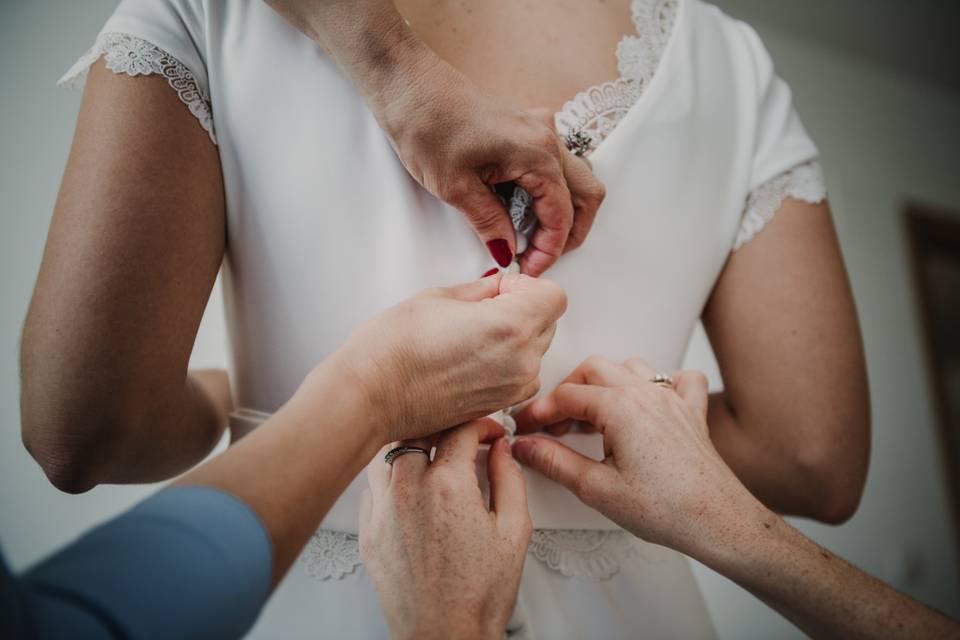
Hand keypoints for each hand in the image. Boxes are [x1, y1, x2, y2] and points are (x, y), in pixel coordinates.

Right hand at [325, 273, 565, 444]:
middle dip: (523, 308)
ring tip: (472, 335)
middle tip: (482, 307)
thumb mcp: (439, 298)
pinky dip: (507, 363)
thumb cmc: (391, 351)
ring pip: (536, 351)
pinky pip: (520, 376)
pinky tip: (470, 357)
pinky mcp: (497, 407)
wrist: (369, 397)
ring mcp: (511, 389)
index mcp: (511, 327)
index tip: (501, 288)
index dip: (527, 286)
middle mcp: (520, 362)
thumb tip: (496, 288)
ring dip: (517, 338)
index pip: (553, 295)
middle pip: (548, 322)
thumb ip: (480, 291)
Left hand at [360, 419, 530, 639]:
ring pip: (386, 453)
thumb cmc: (479, 594)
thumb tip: (500, 450)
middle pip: (417, 430)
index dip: (480, 423)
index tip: (488, 432)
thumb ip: (509, 478)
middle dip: (442, 426)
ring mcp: (382, 511)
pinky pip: (372, 487)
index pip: (460, 428)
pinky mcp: (367, 531)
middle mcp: (409, 491)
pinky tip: (409, 486)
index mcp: (448, 487)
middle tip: (459, 436)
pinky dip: (390, 478)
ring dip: (410, 446)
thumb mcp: (514, 530)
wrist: (445, 636)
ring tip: (431, 455)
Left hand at [378, 60, 604, 275]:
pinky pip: (555, 166)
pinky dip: (549, 193)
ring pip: (574, 179)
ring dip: (563, 212)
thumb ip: (489, 223)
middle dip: (568, 233)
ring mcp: (540, 130)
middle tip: (539, 258)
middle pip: (584, 195)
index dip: (549, 249)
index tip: (530, 270)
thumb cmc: (426, 126)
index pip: (561, 214)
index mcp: (536, 153)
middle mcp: (547, 138)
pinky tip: (521, 210)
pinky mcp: (526, 128)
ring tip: (532, 238)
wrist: (407, 84)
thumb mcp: (455, 187)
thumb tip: (507, 252)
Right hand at [512, 356, 761, 555]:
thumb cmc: (667, 509)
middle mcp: (647, 393)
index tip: (525, 428)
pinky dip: (659, 382)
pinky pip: (678, 379)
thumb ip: (555, 462)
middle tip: (553, 425)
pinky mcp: (691, 412)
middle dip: (566, 392)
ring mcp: (672, 399)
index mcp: (621, 407)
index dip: (538, 411)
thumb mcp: (597, 489)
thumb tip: (526, 446)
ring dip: (605, 383)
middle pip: (593, 370)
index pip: (565, 396)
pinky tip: (647, 402)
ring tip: (591, 415)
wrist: (718, 521)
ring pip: (630, 367)